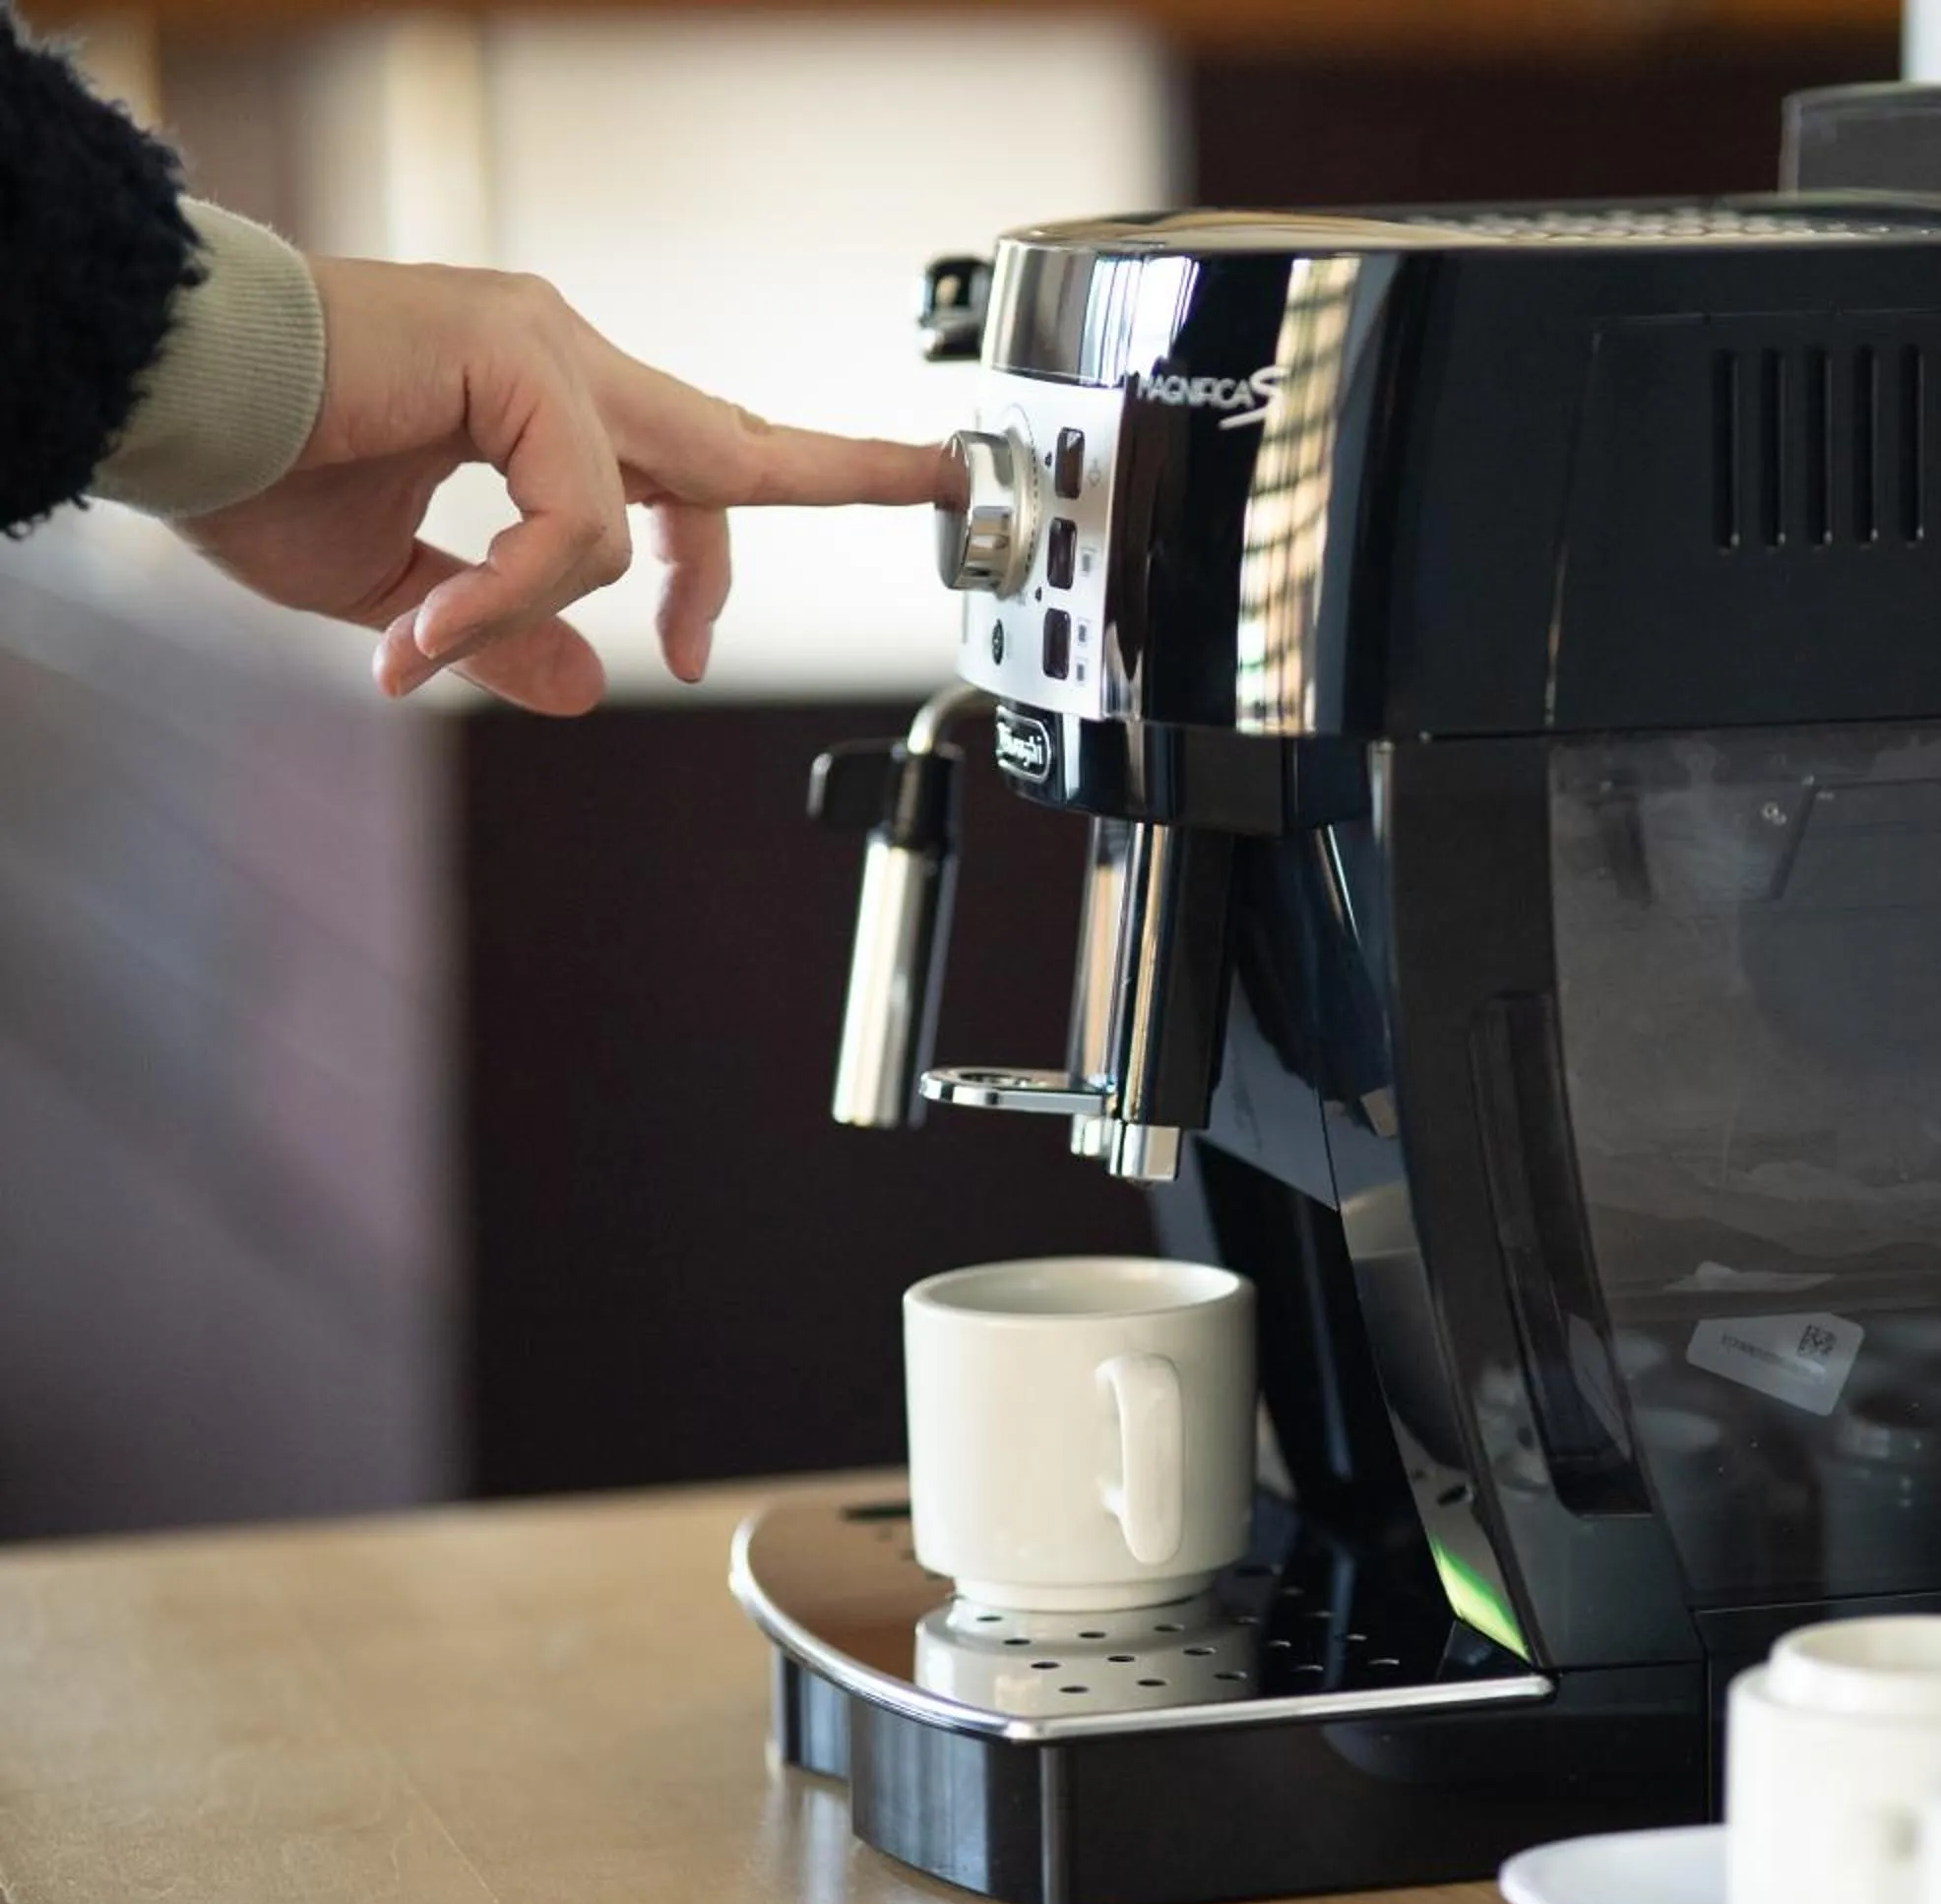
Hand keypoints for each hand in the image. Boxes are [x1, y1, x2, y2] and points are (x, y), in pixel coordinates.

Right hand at [176, 257, 949, 713]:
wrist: (161, 392)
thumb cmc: (251, 466)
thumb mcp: (397, 592)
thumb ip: (499, 632)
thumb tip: (585, 690)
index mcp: (541, 399)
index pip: (690, 465)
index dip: (723, 550)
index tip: (704, 638)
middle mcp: (561, 358)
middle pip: (737, 443)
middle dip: (849, 468)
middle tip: (951, 478)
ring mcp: (545, 347)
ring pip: (645, 507)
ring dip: (542, 604)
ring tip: (426, 633)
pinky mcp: (515, 355)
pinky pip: (576, 521)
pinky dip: (515, 590)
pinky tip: (428, 620)